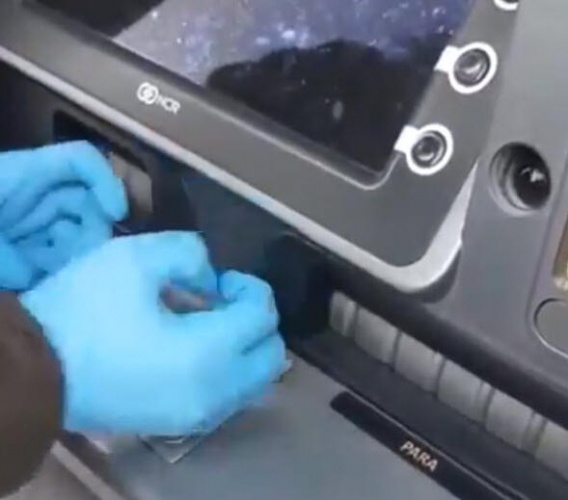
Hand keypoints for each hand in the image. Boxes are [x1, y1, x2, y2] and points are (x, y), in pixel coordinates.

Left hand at [0, 141, 126, 289]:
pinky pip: (53, 256)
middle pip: (84, 202)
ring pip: (73, 232)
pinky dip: (58, 268)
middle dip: (93, 229)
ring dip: (76, 253)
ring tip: (57, 272)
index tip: (116, 215)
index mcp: (21, 175)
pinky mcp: (20, 249)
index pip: (80, 162)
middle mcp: (30, 196)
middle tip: (87, 258)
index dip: (106, 182)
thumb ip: (8, 253)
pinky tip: (42, 278)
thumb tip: (32, 270)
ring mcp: (25, 223)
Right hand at [21, 232, 286, 435]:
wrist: (37, 370)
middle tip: (222, 300)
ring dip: (245, 345)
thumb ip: (189, 252)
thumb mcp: (136, 257)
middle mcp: (215, 392)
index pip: (263, 316)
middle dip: (257, 319)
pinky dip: (228, 368)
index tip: (221, 278)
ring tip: (207, 321)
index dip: (250, 287)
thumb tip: (210, 278)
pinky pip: (228, 396)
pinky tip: (193, 346)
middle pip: (272, 355)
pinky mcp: (181, 423)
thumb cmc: (86, 312)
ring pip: (255, 380)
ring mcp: (199, 414)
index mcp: (208, 352)